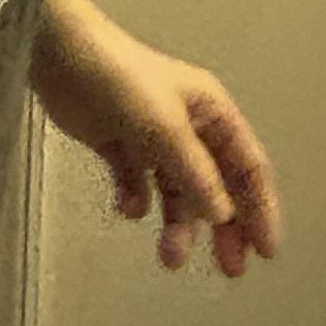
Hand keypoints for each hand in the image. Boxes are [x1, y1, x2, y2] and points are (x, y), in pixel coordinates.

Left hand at [33, 0, 279, 276]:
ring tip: (168, 257)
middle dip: (225, 227)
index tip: (265, 252)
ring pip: (177, 192)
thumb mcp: (165, 127)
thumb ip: (195, 173)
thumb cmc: (121, 81)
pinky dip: (137, 200)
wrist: (60, 55)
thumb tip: (224, 215)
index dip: (261, 209)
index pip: (248, 167)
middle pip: (218, 186)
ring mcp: (153, 138)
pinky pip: (138, 184)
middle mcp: (189, 127)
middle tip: (230, 270)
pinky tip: (127, 208)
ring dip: (178, 223)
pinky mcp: (119, 145)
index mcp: (211, 114)